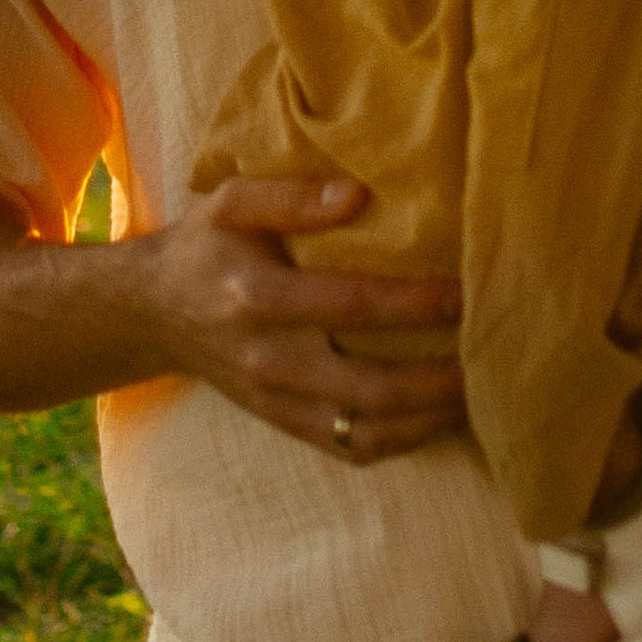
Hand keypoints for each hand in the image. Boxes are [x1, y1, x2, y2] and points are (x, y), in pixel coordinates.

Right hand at [140, 174, 466, 467]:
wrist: (149, 313)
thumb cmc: (204, 246)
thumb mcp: (229, 201)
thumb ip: (290, 194)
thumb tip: (357, 193)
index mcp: (257, 298)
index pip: (351, 306)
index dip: (415, 304)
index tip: (468, 293)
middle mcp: (269, 359)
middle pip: (368, 387)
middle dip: (438, 380)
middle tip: (492, 357)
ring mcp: (276, 401)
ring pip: (365, 431)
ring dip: (429, 420)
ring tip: (480, 392)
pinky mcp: (282, 423)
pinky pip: (349, 448)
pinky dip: (401, 440)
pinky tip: (439, 417)